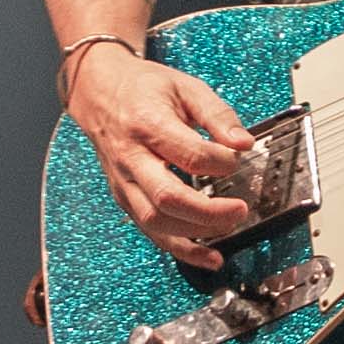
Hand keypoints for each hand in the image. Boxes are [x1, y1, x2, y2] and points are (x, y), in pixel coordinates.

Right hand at [67, 47, 258, 274]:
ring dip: (196, 233)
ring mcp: (124, 182)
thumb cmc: (144, 88)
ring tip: (229, 227)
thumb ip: (218, 115)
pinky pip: (150, 231)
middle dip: (209, 212)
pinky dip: (181, 249)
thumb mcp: (186, 87)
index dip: (222, 162)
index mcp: (147, 124)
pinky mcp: (125, 197)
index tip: (239, 158)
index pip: (190, 155)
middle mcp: (131, 158)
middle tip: (240, 209)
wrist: (99, 92)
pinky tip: (208, 256)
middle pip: (168, 198)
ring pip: (156, 222)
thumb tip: (244, 143)